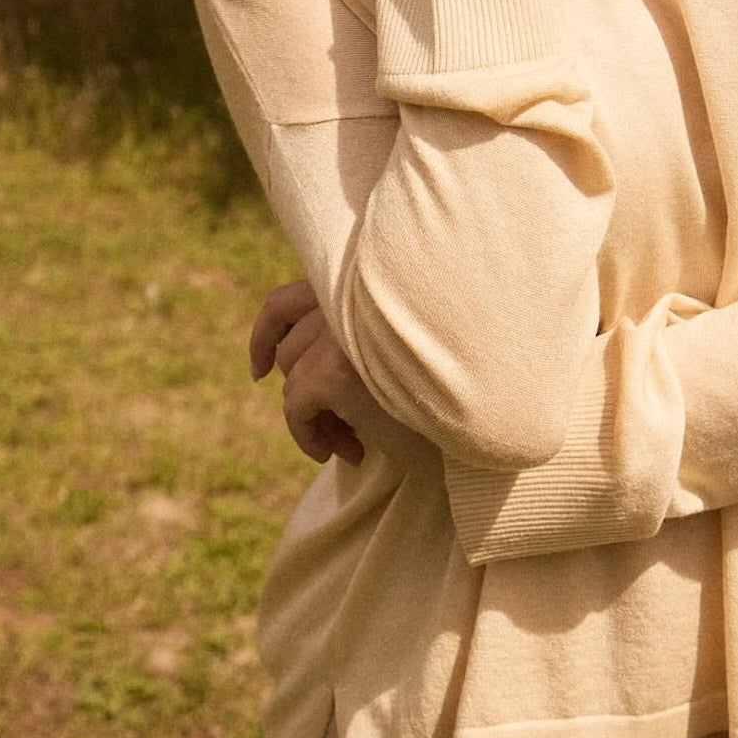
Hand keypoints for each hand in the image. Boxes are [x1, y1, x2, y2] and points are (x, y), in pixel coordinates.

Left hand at [250, 278, 438, 476]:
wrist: (476, 414)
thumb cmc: (444, 381)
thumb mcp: (388, 345)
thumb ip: (342, 334)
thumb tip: (279, 362)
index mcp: (355, 284)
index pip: (284, 301)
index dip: (265, 336)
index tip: (260, 371)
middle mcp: (342, 298)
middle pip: (288, 351)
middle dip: (307, 393)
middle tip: (343, 427)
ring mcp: (336, 332)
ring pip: (292, 383)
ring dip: (317, 419)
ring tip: (353, 441)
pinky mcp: (333, 372)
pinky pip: (295, 410)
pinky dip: (309, 437)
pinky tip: (348, 452)